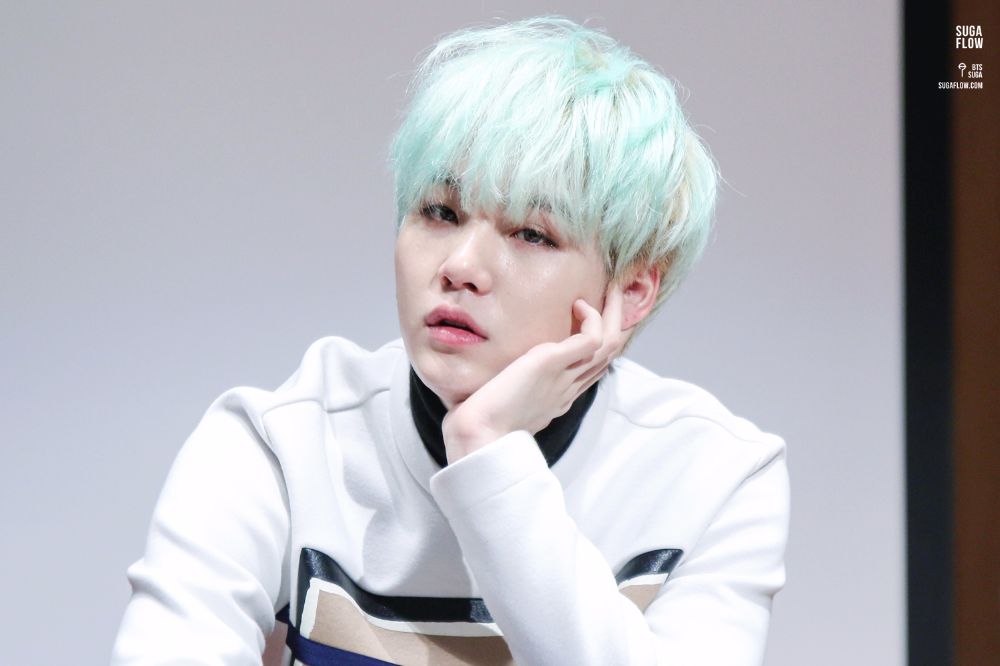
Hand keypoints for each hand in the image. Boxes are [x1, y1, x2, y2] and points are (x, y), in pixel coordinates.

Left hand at [441, 284, 628, 461]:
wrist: (478, 436)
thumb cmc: (481, 423)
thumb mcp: (503, 402)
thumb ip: (511, 389)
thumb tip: (500, 379)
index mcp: (559, 398)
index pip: (592, 369)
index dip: (601, 343)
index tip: (597, 318)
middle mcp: (568, 388)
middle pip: (609, 355)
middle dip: (617, 323)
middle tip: (616, 294)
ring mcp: (565, 377)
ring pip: (610, 345)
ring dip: (615, 314)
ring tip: (612, 289)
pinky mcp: (553, 364)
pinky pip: (592, 339)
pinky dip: (592, 318)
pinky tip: (578, 304)